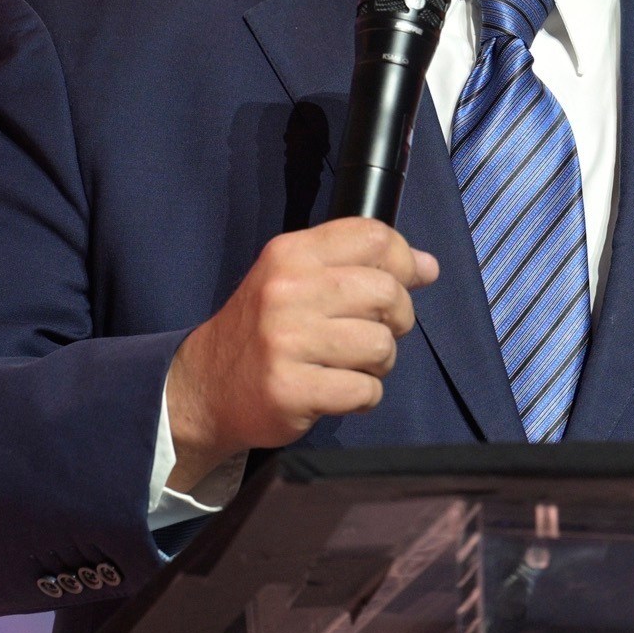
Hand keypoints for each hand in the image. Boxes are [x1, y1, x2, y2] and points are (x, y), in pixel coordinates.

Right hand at [163, 218, 439, 489]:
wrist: (205, 387)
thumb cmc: (264, 331)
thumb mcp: (296, 279)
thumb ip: (358, 265)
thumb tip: (428, 266)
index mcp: (290, 254)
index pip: (373, 236)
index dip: (404, 259)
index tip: (406, 281)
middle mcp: (287, 291)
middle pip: (387, 291)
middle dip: (396, 319)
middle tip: (374, 332)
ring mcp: (286, 341)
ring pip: (381, 345)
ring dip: (378, 363)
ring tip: (350, 365)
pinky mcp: (290, 389)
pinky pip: (365, 390)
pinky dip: (363, 396)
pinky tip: (337, 391)